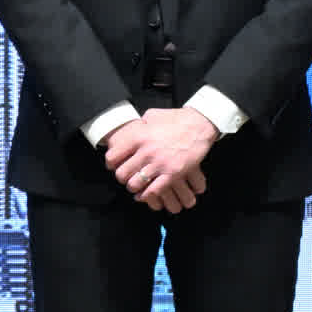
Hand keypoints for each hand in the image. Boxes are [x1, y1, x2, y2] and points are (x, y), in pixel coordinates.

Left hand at [103, 107, 217, 213]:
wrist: (200, 125)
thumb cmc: (176, 119)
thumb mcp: (153, 116)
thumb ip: (140, 123)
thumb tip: (132, 126)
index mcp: (139, 137)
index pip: (113, 157)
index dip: (111, 163)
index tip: (114, 165)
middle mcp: (147, 151)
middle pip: (122, 173)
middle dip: (122, 178)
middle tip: (125, 177)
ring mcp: (160, 164)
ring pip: (135, 184)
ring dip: (133, 187)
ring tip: (136, 185)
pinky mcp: (173, 174)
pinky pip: (153, 191)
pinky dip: (147, 195)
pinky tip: (146, 194)